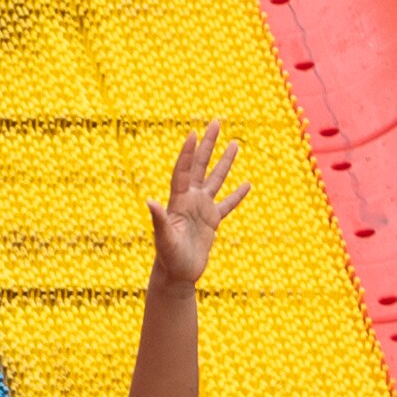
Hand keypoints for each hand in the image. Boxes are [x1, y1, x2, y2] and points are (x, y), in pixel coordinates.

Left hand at [149, 120, 248, 286]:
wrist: (176, 274)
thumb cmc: (167, 257)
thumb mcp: (163, 238)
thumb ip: (158, 219)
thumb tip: (149, 202)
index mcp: (178, 201)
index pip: (184, 170)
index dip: (188, 152)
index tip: (194, 133)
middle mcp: (190, 199)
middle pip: (201, 165)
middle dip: (208, 144)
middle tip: (216, 122)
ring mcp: (201, 209)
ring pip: (215, 180)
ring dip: (225, 162)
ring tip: (235, 143)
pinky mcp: (211, 221)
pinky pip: (227, 204)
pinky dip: (237, 195)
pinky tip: (247, 184)